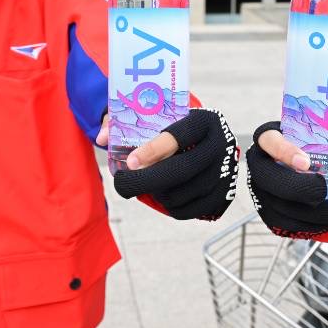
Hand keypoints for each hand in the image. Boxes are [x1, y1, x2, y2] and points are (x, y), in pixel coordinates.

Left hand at [109, 109, 239, 220]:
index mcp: (204, 120)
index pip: (178, 136)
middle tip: (123, 185)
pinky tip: (163, 195)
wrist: (213, 143)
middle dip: (146, 181)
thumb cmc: (176, 128)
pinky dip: (169, 207)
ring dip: (156, 194)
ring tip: (147, 185)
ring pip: (181, 194)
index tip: (130, 162)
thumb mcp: (158, 116)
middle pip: (180, 170)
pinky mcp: (225, 194)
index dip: (152, 151)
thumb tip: (102, 137)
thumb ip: (127, 120)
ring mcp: (225, 172)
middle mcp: (220, 145)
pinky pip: (189, 211)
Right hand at [247, 121, 327, 237]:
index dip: (283, 152)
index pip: (269, 140)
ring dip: (305, 212)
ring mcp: (261, 188)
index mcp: (274, 137)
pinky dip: (303, 226)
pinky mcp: (267, 210)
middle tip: (324, 192)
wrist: (320, 168)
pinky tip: (324, 221)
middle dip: (297, 189)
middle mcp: (261, 163)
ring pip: (275, 204)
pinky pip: (279, 223)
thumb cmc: (327, 148)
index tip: (306, 162)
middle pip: (268, 178)